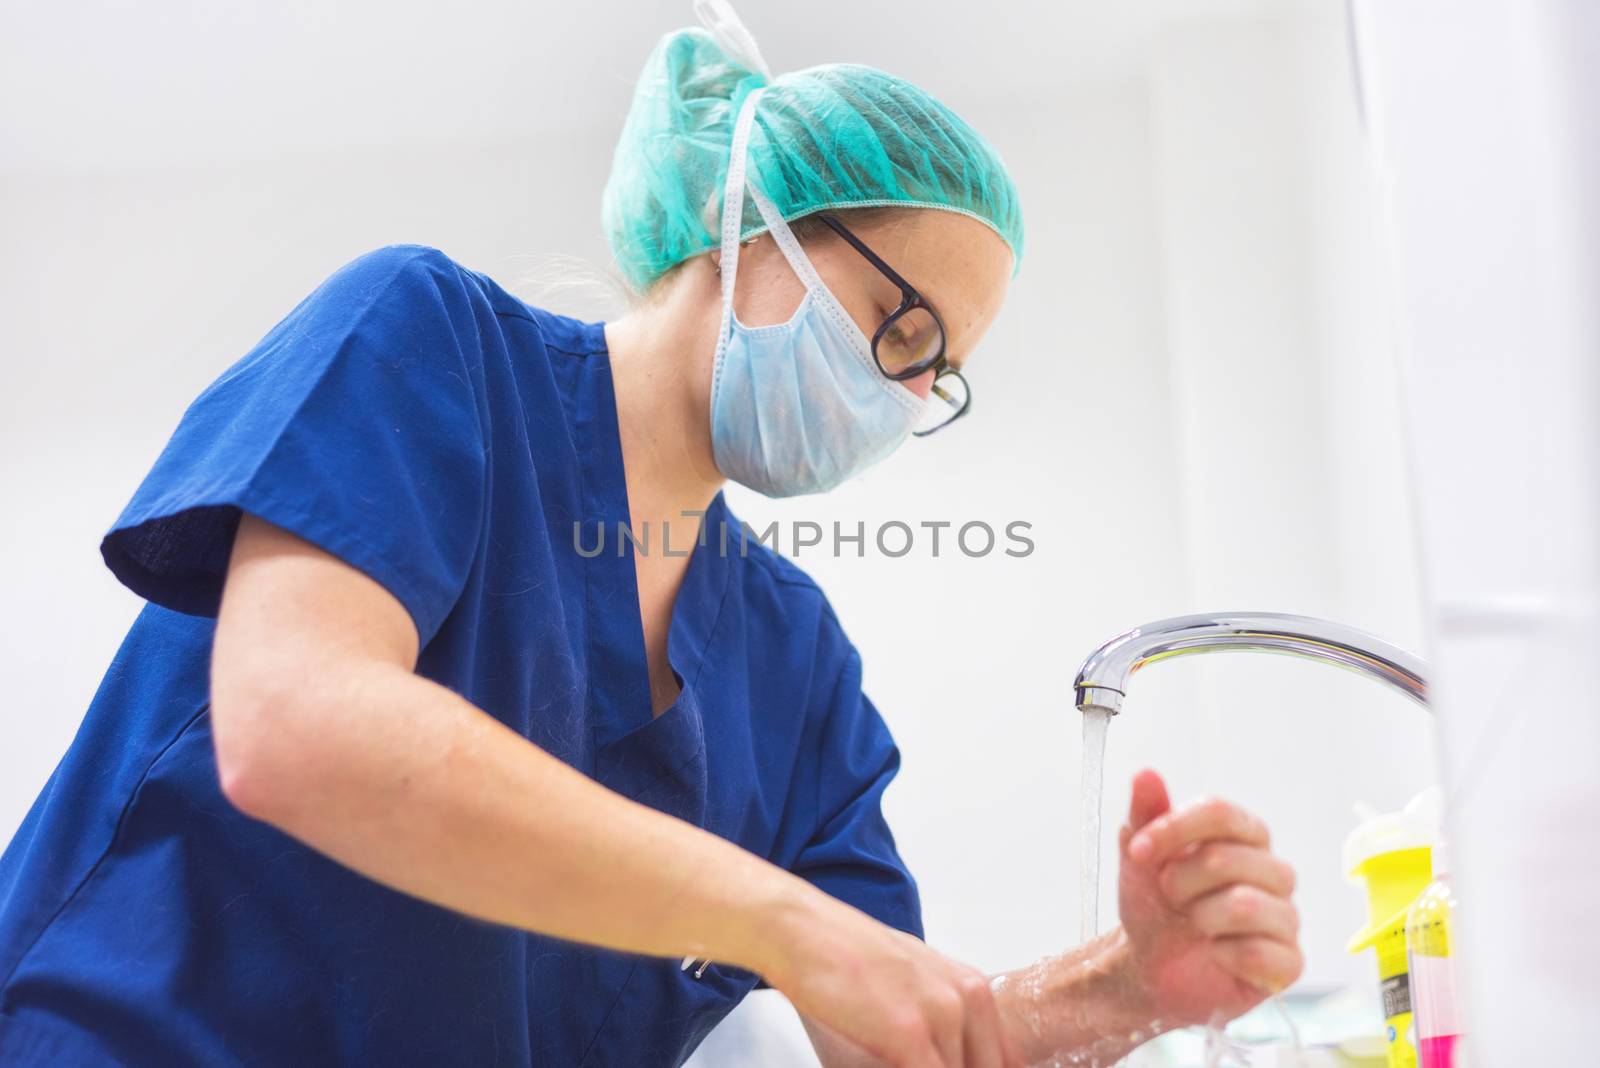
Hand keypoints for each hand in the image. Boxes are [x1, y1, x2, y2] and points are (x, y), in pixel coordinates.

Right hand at [763, 892, 1024, 1067]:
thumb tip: (950, 1053)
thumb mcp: (912, 981)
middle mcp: (967, 999)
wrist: (802, 931)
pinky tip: (884, 1065)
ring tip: (892, 1060)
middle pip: (984, 1067)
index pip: (1005, 1061)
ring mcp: (942, 1016)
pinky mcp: (910, 1035)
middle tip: (913, 1062)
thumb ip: (943, 1019)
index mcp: (972, 988)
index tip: (958, 1066)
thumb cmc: (846, 955)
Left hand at [1115, 769, 1303, 1028]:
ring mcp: (1285, 916)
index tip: (1137, 851)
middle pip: (1224, 858)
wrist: (1153, 964)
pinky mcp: (1290, 962)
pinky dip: (1221, 955)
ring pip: (1243, 905)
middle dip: (1179, 882)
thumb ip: (1145, 815)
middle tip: (1172, 899)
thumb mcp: (1140, 859)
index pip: (1219, 811)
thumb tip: (1145, 773)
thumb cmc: (1156, 904)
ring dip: (1200, 918)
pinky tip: (1216, 954)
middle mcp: (1274, 871)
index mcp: (1245, 836)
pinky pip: (1257, 952)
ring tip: (1195, 926)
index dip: (1173, 828)